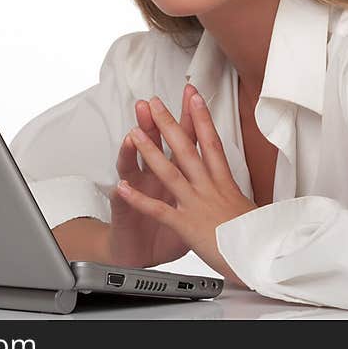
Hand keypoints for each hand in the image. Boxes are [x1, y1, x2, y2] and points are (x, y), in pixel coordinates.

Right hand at [107, 84, 199, 267]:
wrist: (135, 253)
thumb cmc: (164, 232)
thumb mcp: (191, 208)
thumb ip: (201, 188)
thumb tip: (226, 175)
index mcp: (176, 174)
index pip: (185, 140)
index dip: (190, 119)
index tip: (193, 96)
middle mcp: (156, 178)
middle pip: (157, 145)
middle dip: (156, 125)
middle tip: (153, 104)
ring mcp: (140, 194)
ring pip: (138, 168)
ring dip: (136, 151)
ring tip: (133, 135)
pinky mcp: (129, 214)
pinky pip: (129, 206)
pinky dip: (127, 196)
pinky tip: (122, 184)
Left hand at [116, 85, 258, 287]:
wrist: (264, 259)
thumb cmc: (260, 240)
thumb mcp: (253, 212)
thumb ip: (240, 200)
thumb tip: (243, 196)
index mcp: (225, 184)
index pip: (212, 142)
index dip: (201, 117)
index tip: (194, 97)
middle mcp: (210, 189)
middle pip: (187, 149)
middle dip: (169, 124)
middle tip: (154, 103)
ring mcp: (197, 205)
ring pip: (169, 172)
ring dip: (150, 151)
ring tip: (134, 132)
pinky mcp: (186, 226)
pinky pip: (158, 210)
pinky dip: (138, 199)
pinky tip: (122, 188)